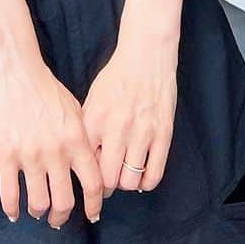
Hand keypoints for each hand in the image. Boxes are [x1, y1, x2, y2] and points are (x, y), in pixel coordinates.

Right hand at [0, 40, 102, 226]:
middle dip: (61, 217)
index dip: (94, 205)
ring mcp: (30, 155)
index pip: (93, 184)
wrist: (15, 69)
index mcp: (77, 140)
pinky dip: (12, 209)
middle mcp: (56, 152)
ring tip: (37, 211)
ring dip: (39, 212)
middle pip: (64, 201)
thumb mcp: (75, 110)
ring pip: (38, 202)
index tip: (92, 216)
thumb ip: (83, 139)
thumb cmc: (46, 86)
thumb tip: (89, 166)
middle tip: (58, 220)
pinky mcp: (5, 154)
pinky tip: (13, 213)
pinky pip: (9, 193)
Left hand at [82, 34, 177, 197]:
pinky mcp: (163, 135)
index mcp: (95, 119)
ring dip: (126, 184)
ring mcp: (142, 133)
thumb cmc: (117, 77)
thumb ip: (88, 128)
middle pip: (108, 180)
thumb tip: (82, 159)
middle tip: (106, 185)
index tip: (88, 180)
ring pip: (130, 181)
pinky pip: (154, 175)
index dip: (86, 178)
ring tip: (124, 176)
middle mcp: (117, 129)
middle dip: (106, 188)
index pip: (86, 165)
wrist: (146, 55)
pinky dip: (145, 183)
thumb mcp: (93, 99)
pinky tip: (141, 176)